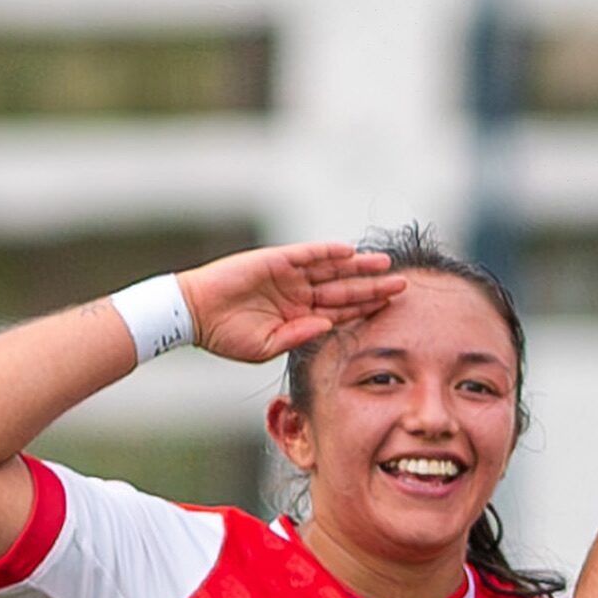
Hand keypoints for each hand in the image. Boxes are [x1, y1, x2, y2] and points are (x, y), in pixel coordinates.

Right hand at [178, 243, 407, 362]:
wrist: (194, 315)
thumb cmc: (227, 336)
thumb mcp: (268, 346)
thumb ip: (299, 337)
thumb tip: (328, 327)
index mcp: (302, 316)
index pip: (342, 311)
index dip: (366, 309)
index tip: (392, 308)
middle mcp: (300, 294)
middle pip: (344, 288)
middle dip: (373, 287)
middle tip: (402, 284)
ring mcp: (289, 276)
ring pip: (332, 269)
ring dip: (358, 267)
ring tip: (384, 265)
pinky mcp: (275, 261)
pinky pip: (306, 254)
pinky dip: (326, 252)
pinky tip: (349, 252)